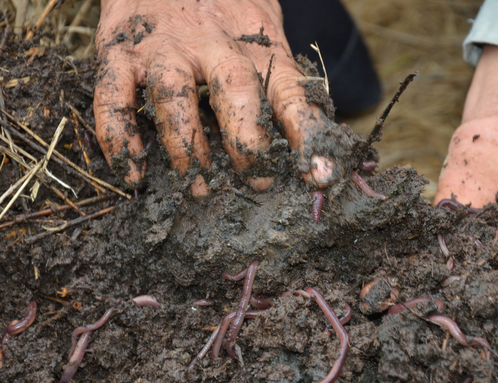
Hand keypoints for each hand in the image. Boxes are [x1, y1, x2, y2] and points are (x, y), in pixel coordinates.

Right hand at [94, 0, 338, 195]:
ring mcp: (162, 46)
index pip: (290, 90)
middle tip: (257, 180)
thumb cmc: (222, 9)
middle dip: (247, 140)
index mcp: (256, 44)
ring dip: (186, 146)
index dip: (307, 133)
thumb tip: (310, 150)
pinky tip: (133, 171)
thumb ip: (281, 83)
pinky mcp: (118, 51)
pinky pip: (113, 96)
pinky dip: (119, 137)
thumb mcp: (262, 34)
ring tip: (199, 187)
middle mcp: (211, 43)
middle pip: (234, 88)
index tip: (320, 172)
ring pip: (172, 95)